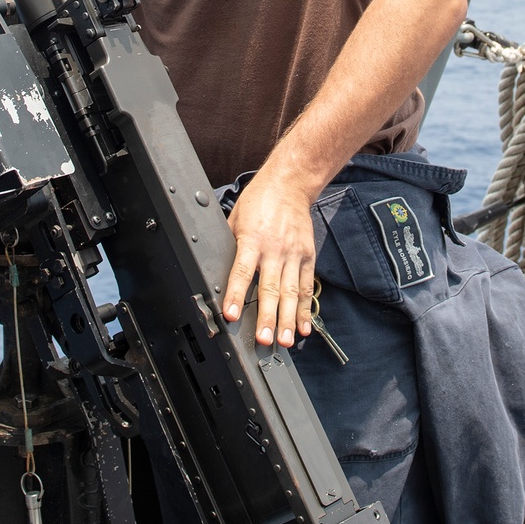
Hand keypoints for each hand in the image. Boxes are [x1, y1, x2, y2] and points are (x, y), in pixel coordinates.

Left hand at [221, 168, 315, 347]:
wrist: (289, 184)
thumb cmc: (259, 201)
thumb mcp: (235, 219)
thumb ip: (231, 245)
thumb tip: (217, 268)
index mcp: (252, 240)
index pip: (242, 272)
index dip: (236, 295)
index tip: (231, 315)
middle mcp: (274, 249)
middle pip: (270, 288)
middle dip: (267, 316)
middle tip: (264, 339)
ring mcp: (294, 254)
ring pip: (291, 292)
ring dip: (288, 319)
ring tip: (286, 340)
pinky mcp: (307, 255)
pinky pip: (307, 286)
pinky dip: (306, 308)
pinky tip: (304, 326)